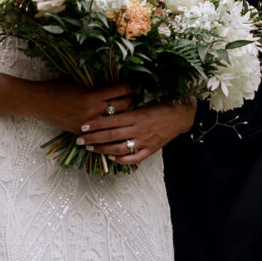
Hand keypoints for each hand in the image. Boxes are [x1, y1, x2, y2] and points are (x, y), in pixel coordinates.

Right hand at [25, 81, 134, 134]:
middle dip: (131, 100)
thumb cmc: (55, 88)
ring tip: (129, 112)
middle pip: (123, 106)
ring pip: (115, 121)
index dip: (130, 86)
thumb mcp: (78, 83)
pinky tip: (115, 127)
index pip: (121, 90)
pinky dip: (110, 129)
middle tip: (135, 97)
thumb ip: (95, 87)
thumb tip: (112, 86)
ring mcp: (88, 124)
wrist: (37, 102)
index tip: (133, 85)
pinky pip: (102, 133)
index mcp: (93, 94)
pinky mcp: (82, 132)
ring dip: (123, 116)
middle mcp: (93, 110)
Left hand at [77, 98, 196, 165]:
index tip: (83, 126)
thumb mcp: (145, 100)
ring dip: (103, 149)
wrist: (182, 115)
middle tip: (80, 139)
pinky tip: (112, 158)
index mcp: (137, 115)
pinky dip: (122, 160)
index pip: (112, 121)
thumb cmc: (162, 104)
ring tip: (91, 148)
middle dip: (93, 138)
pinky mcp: (151, 150)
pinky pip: (134, 158)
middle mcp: (139, 130)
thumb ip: (128, 105)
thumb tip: (108, 103)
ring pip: (119, 149)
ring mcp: (145, 141)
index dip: (96, 124)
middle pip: (111, 136)